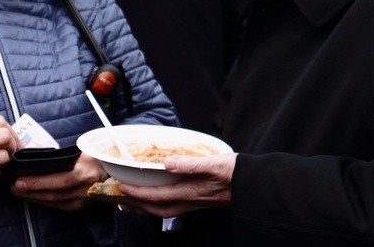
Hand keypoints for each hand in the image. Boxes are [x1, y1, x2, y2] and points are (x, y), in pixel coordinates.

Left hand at [10, 153, 107, 210]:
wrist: (117, 172)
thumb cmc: (98, 156)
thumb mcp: (84, 149)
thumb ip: (63, 153)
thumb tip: (36, 150)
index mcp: (86, 170)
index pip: (59, 179)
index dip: (38, 182)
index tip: (19, 179)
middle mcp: (86, 187)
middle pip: (54, 194)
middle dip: (31, 191)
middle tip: (13, 187)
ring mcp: (84, 199)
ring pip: (54, 203)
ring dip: (34, 198)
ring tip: (18, 191)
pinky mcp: (81, 206)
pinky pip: (59, 206)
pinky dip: (44, 202)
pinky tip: (33, 197)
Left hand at [118, 153, 236, 216]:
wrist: (253, 184)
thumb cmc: (235, 172)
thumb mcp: (214, 163)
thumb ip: (190, 163)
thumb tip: (168, 163)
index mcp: (189, 192)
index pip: (156, 195)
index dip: (136, 192)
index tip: (121, 185)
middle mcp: (189, 201)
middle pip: (155, 208)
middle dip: (136, 202)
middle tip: (120, 193)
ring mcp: (194, 203)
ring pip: (163, 210)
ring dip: (146, 205)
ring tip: (133, 197)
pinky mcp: (198, 201)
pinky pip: (172, 206)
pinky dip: (159, 203)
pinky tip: (158, 195)